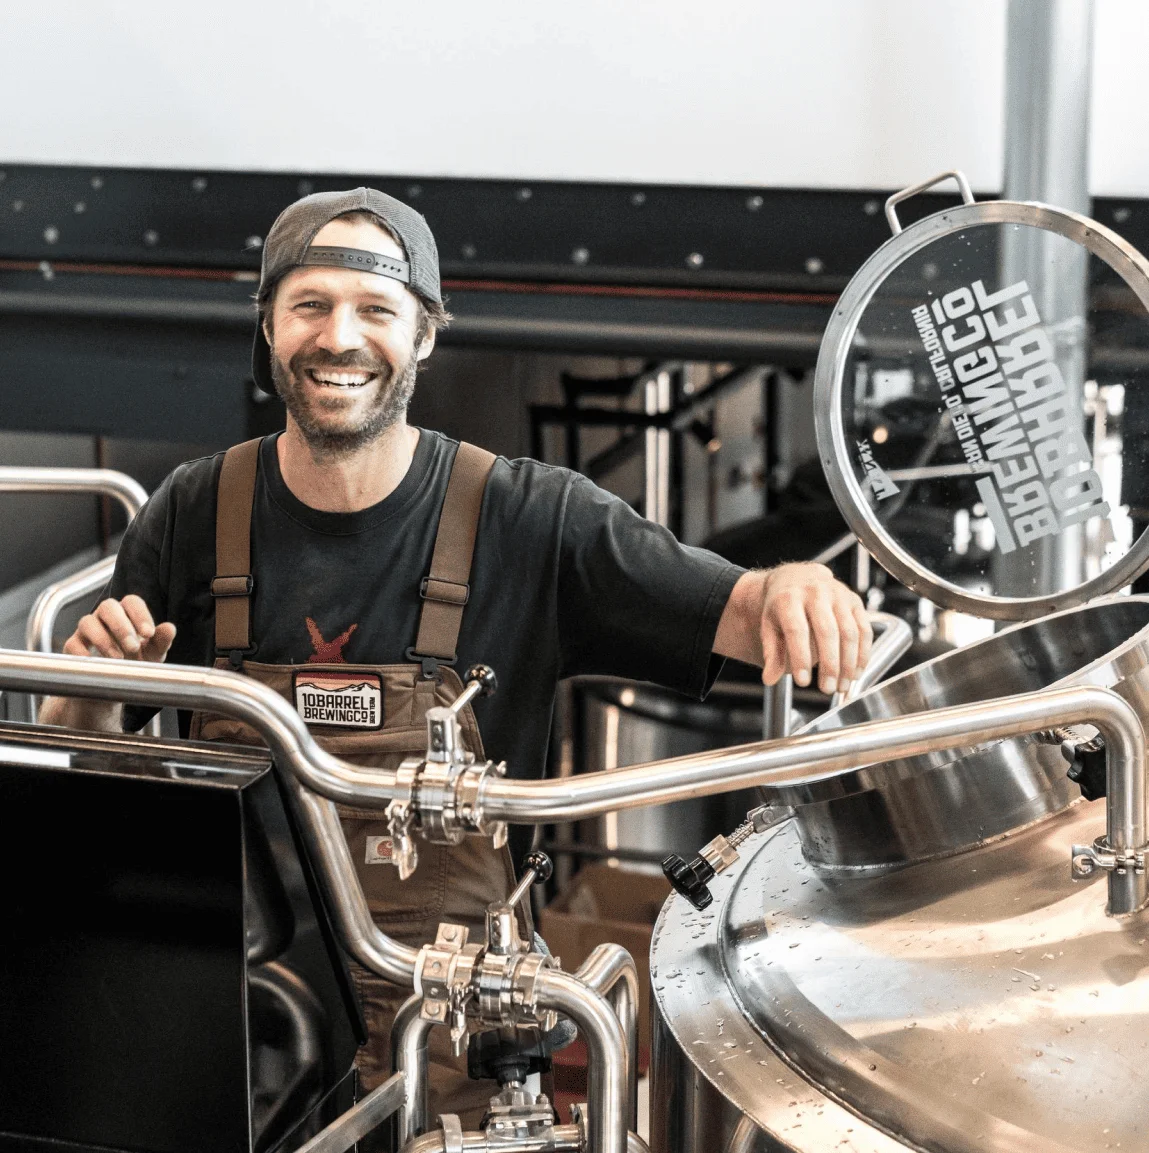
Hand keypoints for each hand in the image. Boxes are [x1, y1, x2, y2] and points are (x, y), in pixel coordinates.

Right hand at [63, 595, 175, 662]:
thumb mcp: (152, 654)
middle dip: (121, 626)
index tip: (149, 633)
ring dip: (103, 639)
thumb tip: (170, 628)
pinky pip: (72, 644)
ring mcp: (87, 630)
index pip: (132, 602)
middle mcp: (105, 617)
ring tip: (118, 658)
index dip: (140, 614)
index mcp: (127, 614)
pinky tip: (95, 663)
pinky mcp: (72, 646)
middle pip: (108, 606)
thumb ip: (161, 641)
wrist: (111, 686)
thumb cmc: (135, 663)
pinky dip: (82, 653)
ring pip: (87, 622)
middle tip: (133, 648)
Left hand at [757, 564, 870, 693]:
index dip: (800, 657)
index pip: (796, 630)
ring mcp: (838, 595)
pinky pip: (864, 630)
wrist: (797, 578)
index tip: (802, 682)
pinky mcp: (855, 601)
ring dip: (849, 663)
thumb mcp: (769, 626)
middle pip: (827, 632)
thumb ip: (771, 653)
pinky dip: (863, 654)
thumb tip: (769, 679)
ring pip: (849, 632)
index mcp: (789, 598)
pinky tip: (856, 673)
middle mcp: (815, 592)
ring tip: (842, 686)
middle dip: (829, 664)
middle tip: (827, 689)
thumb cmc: (782, 607)